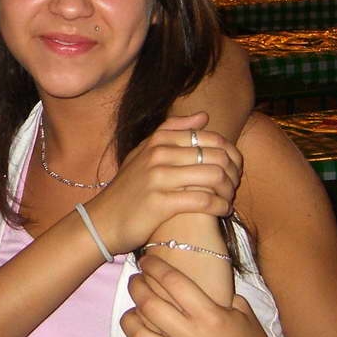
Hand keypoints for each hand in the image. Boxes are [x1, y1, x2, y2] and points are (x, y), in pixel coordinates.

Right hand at [89, 112, 241, 256]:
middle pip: (216, 156)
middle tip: (233, 186)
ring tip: (228, 199)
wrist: (103, 220)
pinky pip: (204, 200)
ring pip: (214, 176)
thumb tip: (204, 116)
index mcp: (158, 140)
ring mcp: (159, 178)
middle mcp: (159, 154)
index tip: (232, 169)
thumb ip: (172, 131)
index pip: (209, 137)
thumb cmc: (128, 189)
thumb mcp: (143, 153)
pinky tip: (221, 211)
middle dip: (233, 172)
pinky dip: (220, 206)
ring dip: (229, 190)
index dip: (229, 153)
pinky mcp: (161, 203)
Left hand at [119, 254, 290, 336]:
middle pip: (150, 306)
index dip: (154, 267)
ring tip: (131, 315)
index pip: (174, 282)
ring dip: (129, 322)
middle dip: (136, 288)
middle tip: (135, 283)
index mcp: (213, 316)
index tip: (145, 262)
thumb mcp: (243, 313)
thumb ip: (219, 294)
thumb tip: (196, 275)